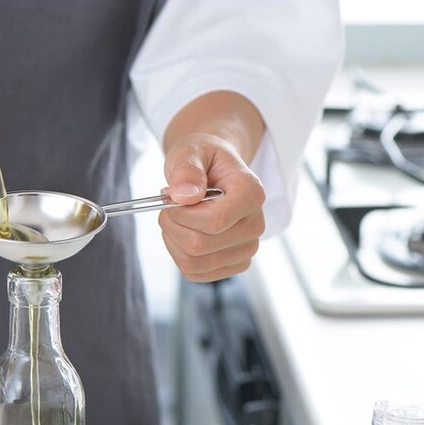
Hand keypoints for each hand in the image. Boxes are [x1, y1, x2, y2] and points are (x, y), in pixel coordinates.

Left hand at [159, 91, 266, 281]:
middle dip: (172, 225)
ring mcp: (247, 249)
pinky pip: (194, 272)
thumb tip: (183, 195)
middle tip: (168, 206)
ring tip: (175, 217)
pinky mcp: (234, 265)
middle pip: (200, 245)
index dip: (182, 214)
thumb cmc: (203, 160)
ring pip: (193, 262)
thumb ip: (186, 170)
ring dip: (172, 240)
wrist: (215, 171)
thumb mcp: (190, 152)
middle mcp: (255, 225)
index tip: (171, 196)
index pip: (215, 221)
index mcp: (252, 194)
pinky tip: (182, 233)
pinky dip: (178, 254)